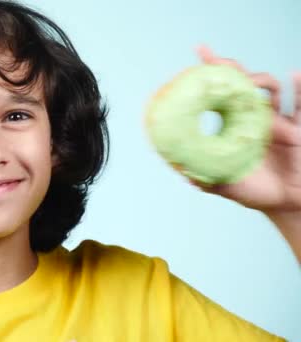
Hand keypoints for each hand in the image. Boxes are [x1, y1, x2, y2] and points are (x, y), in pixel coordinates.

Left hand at [193, 45, 300, 215]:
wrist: (285, 202)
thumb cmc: (256, 191)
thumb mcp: (225, 185)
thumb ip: (204, 179)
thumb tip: (181, 172)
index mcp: (235, 126)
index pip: (220, 95)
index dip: (211, 76)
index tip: (199, 55)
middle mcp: (254, 117)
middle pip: (242, 83)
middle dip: (230, 68)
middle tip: (215, 61)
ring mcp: (277, 120)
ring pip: (269, 89)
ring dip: (259, 80)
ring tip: (249, 82)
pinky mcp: (298, 128)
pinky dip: (300, 87)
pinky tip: (295, 75)